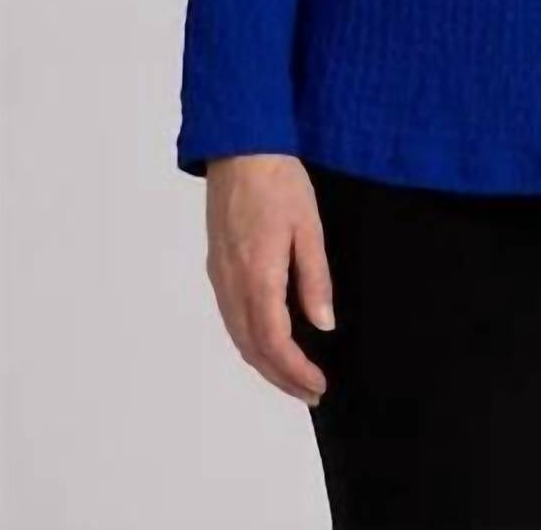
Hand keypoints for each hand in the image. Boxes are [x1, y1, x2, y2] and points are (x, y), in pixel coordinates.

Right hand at [205, 154, 333, 405]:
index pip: (273, 341)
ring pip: (238, 335)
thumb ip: (314, 277)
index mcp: (257, 274)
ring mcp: (219, 275)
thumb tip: (323, 324)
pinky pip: (231, 317)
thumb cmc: (279, 182)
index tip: (318, 386)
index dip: (294, 371)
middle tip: (311, 392)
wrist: (240, 148)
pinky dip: (250, 340)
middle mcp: (231, 282)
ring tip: (293, 376)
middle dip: (281, 377)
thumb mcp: (308, 226)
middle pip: (252, 347)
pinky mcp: (217, 266)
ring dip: (264, 362)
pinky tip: (268, 341)